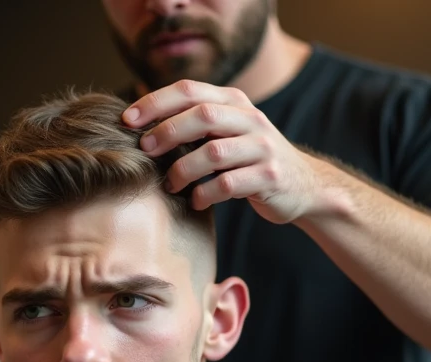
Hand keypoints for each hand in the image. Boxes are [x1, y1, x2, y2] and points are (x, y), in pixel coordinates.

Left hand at [122, 80, 316, 224]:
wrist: (303, 185)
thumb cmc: (249, 160)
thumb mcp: (226, 132)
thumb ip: (194, 123)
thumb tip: (138, 124)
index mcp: (234, 102)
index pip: (190, 90)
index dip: (155, 102)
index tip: (127, 120)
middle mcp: (250, 119)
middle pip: (202, 115)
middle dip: (167, 131)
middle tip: (145, 150)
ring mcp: (262, 148)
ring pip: (213, 153)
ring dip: (183, 170)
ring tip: (170, 185)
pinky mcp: (269, 177)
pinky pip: (228, 185)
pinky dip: (205, 194)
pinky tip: (196, 201)